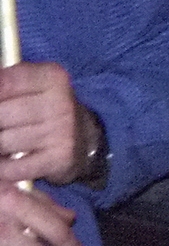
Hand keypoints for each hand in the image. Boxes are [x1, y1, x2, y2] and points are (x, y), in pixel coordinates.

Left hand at [0, 62, 86, 184]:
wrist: (83, 137)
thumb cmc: (46, 108)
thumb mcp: (32, 86)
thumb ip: (6, 83)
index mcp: (52, 77)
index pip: (5, 83)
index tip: (1, 105)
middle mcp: (61, 102)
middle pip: (1, 115)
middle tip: (5, 125)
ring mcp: (62, 131)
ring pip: (4, 142)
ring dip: (0, 145)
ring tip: (7, 141)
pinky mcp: (60, 158)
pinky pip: (13, 167)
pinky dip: (4, 168)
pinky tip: (9, 160)